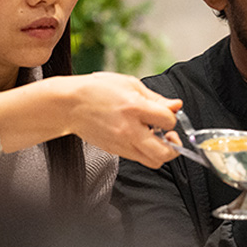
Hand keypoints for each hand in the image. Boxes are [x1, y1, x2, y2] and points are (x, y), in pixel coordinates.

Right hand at [59, 72, 182, 167]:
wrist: (69, 105)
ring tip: (157, 138)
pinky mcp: (115, 151)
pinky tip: (142, 137)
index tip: (168, 112)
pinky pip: (138, 158)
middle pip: (163, 153)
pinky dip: (146, 151)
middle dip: (175, 147)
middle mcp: (129, 129)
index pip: (168, 121)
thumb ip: (157, 98)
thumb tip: (177, 106)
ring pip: (152, 161)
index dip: (172, 117)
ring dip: (161, 152)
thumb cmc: (98, 90)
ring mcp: (121, 143)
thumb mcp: (131, 84)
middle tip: (171, 136)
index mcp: (134, 108)